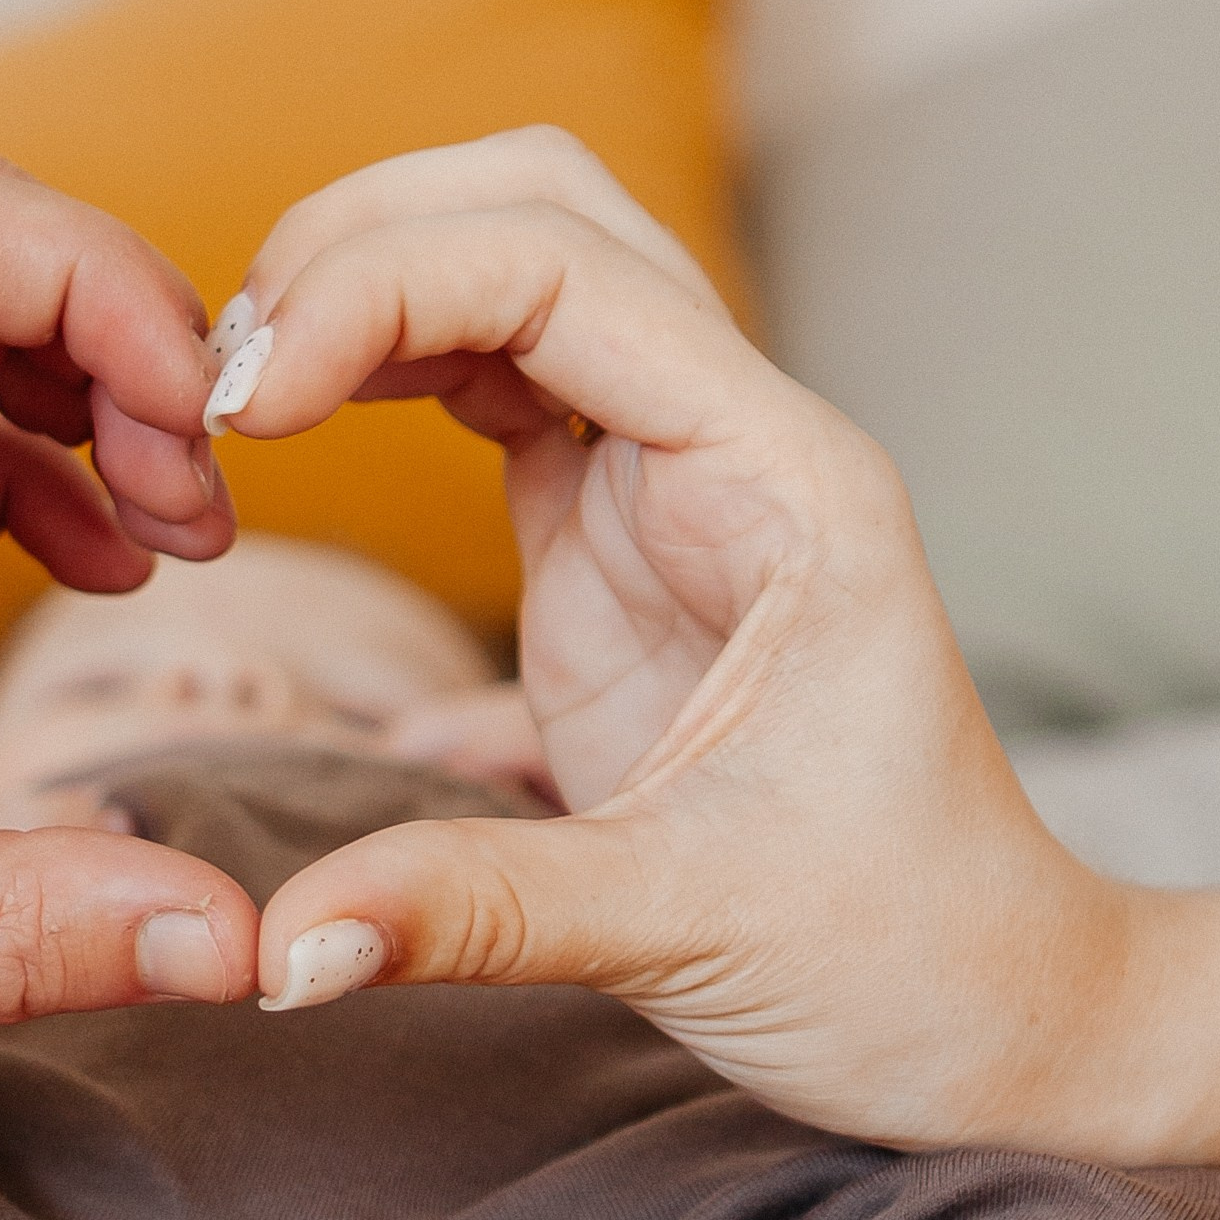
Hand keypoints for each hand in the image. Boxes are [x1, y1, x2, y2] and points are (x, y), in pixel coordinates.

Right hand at [207, 132, 1130, 1154]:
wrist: (995, 1014)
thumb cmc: (902, 959)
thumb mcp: (685, 931)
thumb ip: (471, 911)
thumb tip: (278, 945)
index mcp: (784, 483)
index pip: (564, 270)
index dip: (382, 291)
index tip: (248, 408)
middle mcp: (735, 440)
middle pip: (542, 205)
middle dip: (365, 238)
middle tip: (224, 376)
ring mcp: (672, 477)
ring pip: (513, 266)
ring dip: (365, 289)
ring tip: (232, 402)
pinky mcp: (610, 534)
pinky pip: (490, 376)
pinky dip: (382, 365)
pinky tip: (285, 435)